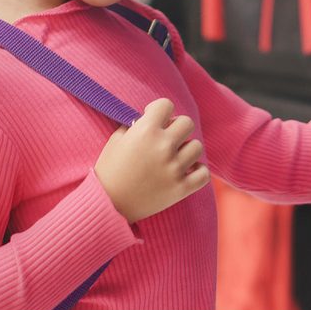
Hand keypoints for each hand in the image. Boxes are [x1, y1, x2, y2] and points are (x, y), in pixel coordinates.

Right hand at [94, 98, 209, 222]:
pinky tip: (186, 171)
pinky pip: (204, 173)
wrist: (107, 205)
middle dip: (176, 128)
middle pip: (187, 123)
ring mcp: (174, 168)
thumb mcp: (117, 140)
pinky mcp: (181, 189)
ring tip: (174, 156)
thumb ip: (136, 125)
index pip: (167, 104)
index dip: (160, 110)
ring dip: (186, 149)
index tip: (154, 119)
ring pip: (197, 146)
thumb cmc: (109, 170)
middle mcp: (163, 147)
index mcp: (146, 131)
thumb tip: (150, 117)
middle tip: (166, 138)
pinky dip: (197, 171)